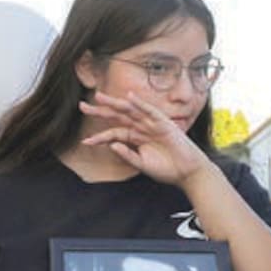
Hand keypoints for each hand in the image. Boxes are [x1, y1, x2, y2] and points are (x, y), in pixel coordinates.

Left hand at [79, 91, 211, 186]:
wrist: (187, 173)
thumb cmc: (167, 169)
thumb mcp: (142, 164)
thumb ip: (127, 155)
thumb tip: (112, 145)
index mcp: (136, 138)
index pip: (115, 133)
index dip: (100, 136)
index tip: (86, 141)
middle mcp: (142, 128)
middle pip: (119, 116)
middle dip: (101, 111)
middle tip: (83, 106)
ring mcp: (153, 125)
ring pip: (131, 111)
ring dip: (115, 103)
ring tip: (99, 97)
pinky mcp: (165, 124)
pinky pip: (151, 111)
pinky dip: (141, 104)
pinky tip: (129, 97)